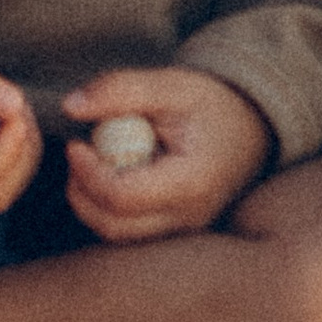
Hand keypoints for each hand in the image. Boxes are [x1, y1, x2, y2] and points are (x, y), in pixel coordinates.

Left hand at [61, 67, 272, 242]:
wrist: (250, 128)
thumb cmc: (211, 105)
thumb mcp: (170, 84)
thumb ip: (120, 90)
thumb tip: (71, 106)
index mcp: (190, 183)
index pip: (123, 197)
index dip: (88, 173)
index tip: (76, 143)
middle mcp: (188, 218)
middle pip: (115, 226)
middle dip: (82, 192)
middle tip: (78, 154)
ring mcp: (183, 231)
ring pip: (119, 236)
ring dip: (92, 203)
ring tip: (94, 162)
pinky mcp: (175, 232)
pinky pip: (130, 233)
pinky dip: (109, 209)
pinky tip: (112, 175)